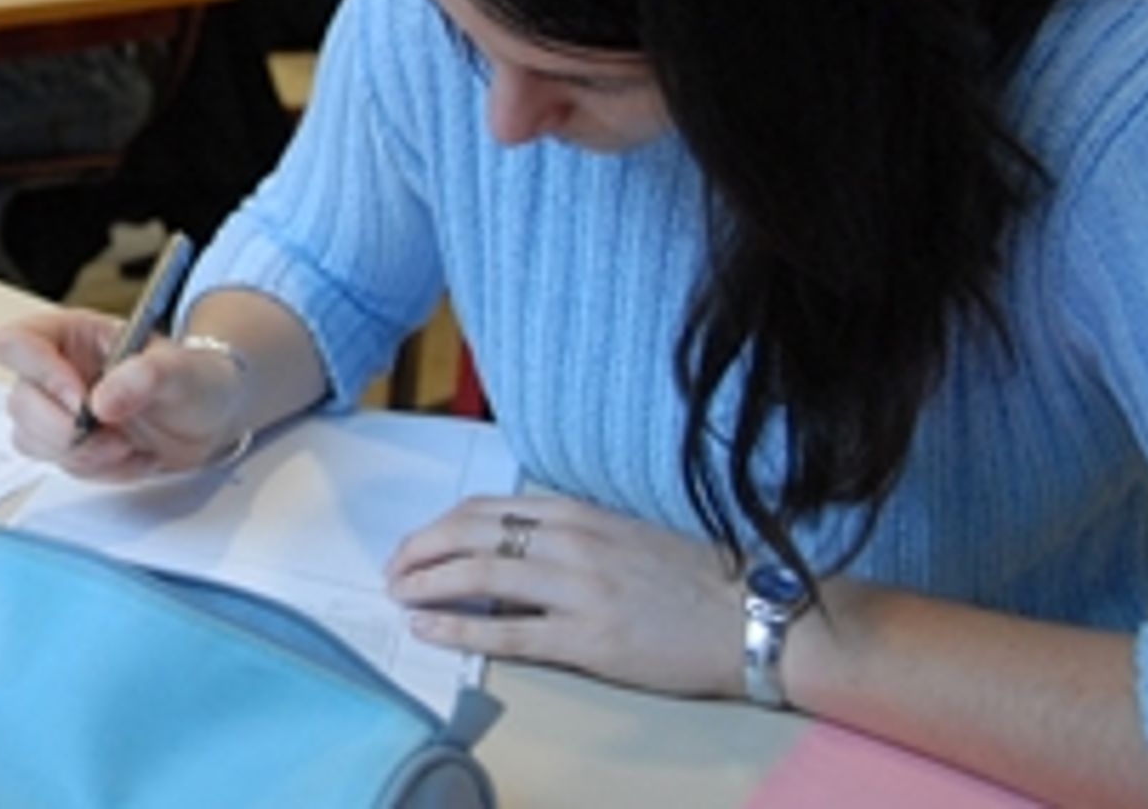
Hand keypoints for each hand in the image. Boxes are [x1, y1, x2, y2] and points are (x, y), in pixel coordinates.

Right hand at [0, 310, 244, 480]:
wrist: (211, 419)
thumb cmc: (194, 380)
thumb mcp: (183, 369)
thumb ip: (146, 375)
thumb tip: (103, 400)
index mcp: (71, 335)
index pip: (15, 343)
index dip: (38, 373)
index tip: (80, 400)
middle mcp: (55, 371)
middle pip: (19, 402)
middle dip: (63, 429)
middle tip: (112, 436)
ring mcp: (59, 412)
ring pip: (32, 440)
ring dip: (83, 454)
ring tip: (129, 445)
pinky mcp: (70, 447)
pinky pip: (63, 467)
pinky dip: (101, 470)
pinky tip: (132, 455)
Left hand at [386, 493, 746, 698]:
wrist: (755, 617)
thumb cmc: (693, 578)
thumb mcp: (622, 535)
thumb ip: (567, 533)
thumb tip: (510, 544)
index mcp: (578, 513)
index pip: (486, 508)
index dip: (439, 525)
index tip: (415, 542)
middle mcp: (571, 542)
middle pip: (470, 534)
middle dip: (419, 550)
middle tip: (393, 570)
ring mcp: (578, 590)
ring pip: (479, 575)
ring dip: (427, 583)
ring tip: (399, 595)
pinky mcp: (589, 638)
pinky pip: (507, 632)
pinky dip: (459, 627)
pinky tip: (429, 628)